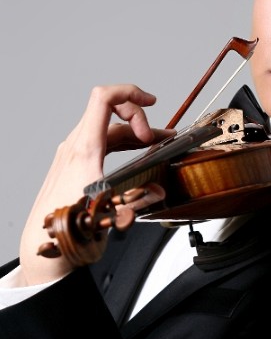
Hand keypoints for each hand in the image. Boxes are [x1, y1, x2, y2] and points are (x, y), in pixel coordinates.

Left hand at [19, 85, 174, 284]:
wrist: (44, 245)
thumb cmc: (70, 228)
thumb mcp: (111, 213)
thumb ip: (140, 200)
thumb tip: (159, 192)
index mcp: (85, 149)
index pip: (104, 98)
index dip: (130, 93)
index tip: (151, 102)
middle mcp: (75, 146)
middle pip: (110, 112)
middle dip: (139, 118)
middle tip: (160, 137)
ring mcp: (71, 154)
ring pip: (106, 128)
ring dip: (132, 131)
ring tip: (155, 141)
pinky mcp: (71, 164)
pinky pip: (99, 141)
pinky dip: (120, 141)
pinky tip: (134, 151)